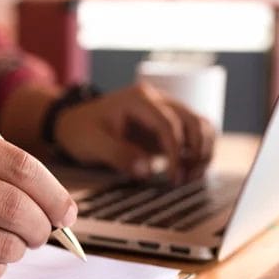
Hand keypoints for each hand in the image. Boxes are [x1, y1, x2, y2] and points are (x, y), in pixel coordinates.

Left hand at [52, 83, 215, 182]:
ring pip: (200, 125)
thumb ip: (117, 155)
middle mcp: (157, 100)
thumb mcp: (92, 143)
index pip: (168, 123)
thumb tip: (146, 171)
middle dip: (195, 151)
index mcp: (138, 99)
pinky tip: (190, 171)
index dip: (175, 152)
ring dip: (202, 151)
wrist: (75, 123)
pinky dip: (199, 151)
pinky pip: (195, 133)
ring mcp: (165, 110)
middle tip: (185, 180)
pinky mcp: (168, 125)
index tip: (172, 177)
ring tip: (190, 177)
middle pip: (192, 120)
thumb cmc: (81, 131)